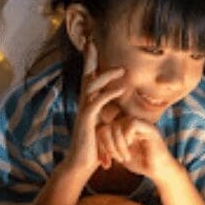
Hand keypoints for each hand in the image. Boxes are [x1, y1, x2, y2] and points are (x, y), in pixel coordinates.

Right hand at [68, 40, 125, 175]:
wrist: (82, 163)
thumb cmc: (94, 147)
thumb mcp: (102, 127)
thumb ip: (105, 115)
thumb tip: (113, 109)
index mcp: (87, 103)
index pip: (89, 78)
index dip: (90, 62)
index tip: (92, 45)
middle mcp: (83, 104)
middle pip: (85, 76)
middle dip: (89, 58)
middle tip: (93, 41)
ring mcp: (83, 111)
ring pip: (92, 86)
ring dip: (106, 76)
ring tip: (122, 70)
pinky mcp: (87, 121)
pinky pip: (97, 103)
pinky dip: (109, 94)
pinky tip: (120, 89)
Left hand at [96, 115, 175, 181]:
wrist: (159, 171)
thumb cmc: (141, 164)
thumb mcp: (120, 154)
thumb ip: (109, 145)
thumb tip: (94, 141)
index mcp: (124, 128)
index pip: (104, 128)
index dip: (102, 144)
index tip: (107, 160)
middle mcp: (132, 123)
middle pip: (109, 126)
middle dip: (109, 145)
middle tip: (117, 159)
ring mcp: (141, 124)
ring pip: (118, 124)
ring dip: (118, 143)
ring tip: (124, 157)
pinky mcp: (150, 128)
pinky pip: (132, 124)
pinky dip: (128, 137)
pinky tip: (131, 148)